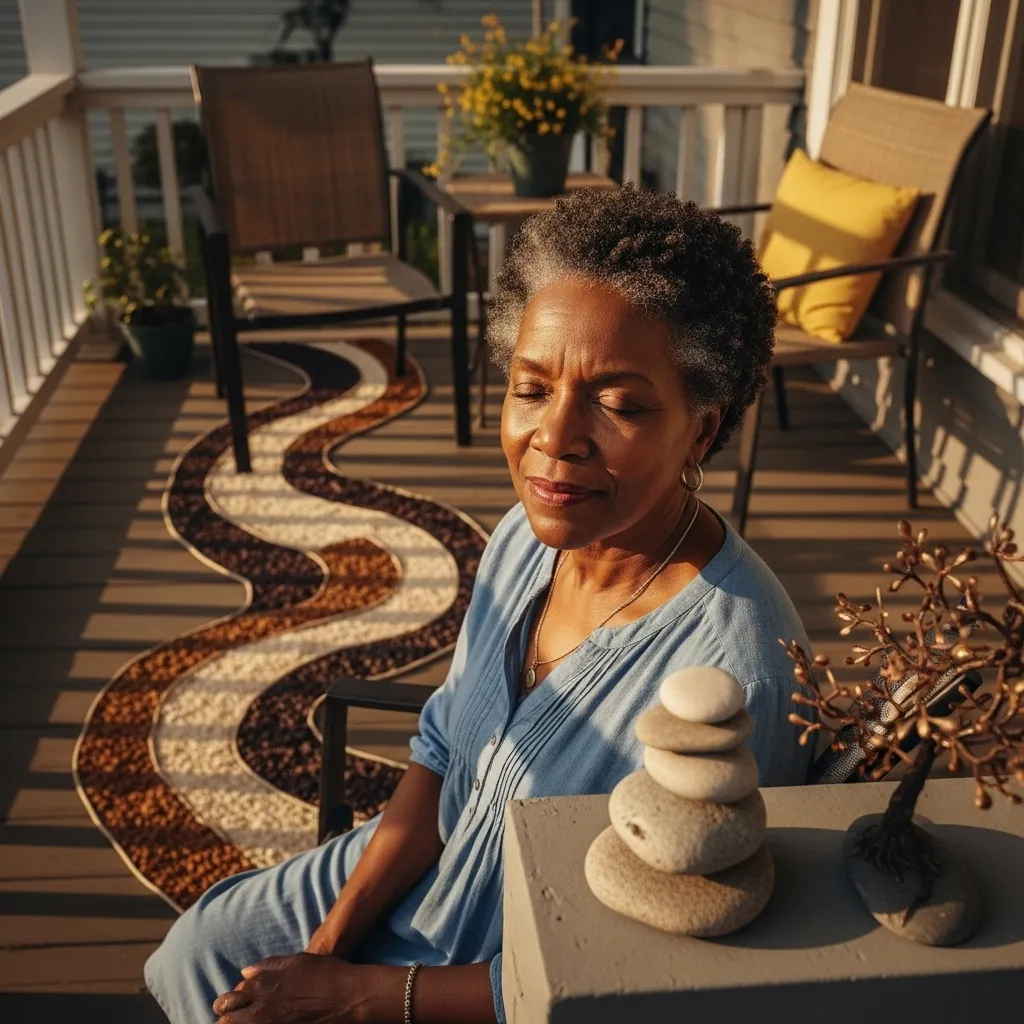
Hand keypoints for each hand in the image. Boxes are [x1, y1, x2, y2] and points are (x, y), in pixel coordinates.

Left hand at [212, 953, 395, 1023]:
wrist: (348, 997)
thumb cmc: (325, 974)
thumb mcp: (296, 961)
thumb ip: (268, 966)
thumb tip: (245, 973)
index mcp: (261, 986)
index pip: (228, 999)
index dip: (232, 1001)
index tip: (238, 1003)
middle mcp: (260, 1009)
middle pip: (226, 1020)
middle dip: (228, 1018)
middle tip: (237, 1017)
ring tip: (249, 1021)